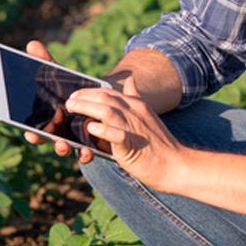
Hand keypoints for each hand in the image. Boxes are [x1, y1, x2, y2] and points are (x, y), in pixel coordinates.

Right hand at [22, 40, 94, 163]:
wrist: (101, 98)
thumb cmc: (73, 88)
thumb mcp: (62, 74)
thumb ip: (47, 61)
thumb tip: (32, 44)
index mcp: (47, 117)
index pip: (34, 127)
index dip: (30, 131)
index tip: (28, 131)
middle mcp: (57, 131)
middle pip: (46, 139)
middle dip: (41, 139)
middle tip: (37, 137)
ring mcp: (72, 139)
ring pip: (64, 148)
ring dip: (62, 149)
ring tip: (63, 144)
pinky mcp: (89, 144)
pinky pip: (84, 153)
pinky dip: (84, 154)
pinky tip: (88, 150)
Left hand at [65, 76, 185, 191]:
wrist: (176, 165)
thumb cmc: (160, 144)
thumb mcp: (148, 115)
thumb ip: (136, 98)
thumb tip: (130, 80)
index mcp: (137, 106)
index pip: (110, 92)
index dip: (90, 91)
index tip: (75, 95)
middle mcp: (135, 113)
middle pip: (105, 98)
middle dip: (83, 97)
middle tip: (68, 101)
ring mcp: (135, 128)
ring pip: (108, 111)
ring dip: (87, 108)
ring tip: (72, 108)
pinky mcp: (133, 146)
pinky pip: (117, 135)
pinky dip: (103, 130)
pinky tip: (91, 129)